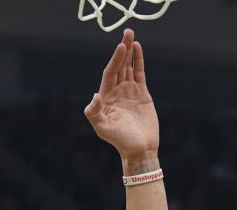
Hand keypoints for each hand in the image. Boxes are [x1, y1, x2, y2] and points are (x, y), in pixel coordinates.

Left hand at [84, 28, 159, 166]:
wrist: (139, 150)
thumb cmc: (120, 141)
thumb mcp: (102, 128)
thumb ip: (94, 112)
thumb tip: (96, 95)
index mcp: (106, 97)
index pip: (110, 73)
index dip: (115, 60)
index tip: (121, 48)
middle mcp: (117, 91)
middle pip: (119, 66)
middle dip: (122, 49)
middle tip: (127, 31)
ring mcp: (129, 92)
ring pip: (129, 67)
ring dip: (130, 52)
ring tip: (131, 36)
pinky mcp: (142, 94)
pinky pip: (139, 74)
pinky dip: (138, 62)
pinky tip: (137, 49)